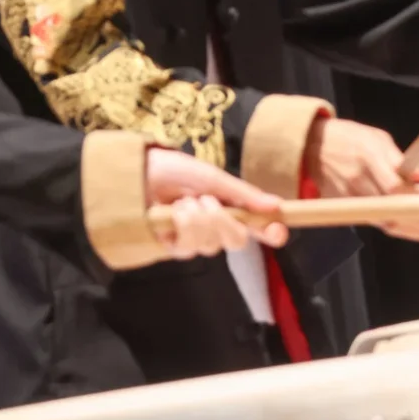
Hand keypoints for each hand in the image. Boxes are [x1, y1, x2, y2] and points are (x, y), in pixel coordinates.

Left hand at [145, 148, 288, 256]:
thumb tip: (276, 206)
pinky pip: (190, 247)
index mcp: (232, 209)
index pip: (259, 228)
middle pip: (237, 241)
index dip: (271, 232)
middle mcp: (217, 228)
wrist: (141, 172)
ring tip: (184, 201)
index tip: (277, 230)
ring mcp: (196, 240)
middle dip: (224, 221)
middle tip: (209, 201)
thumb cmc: (177, 171)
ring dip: (198, 218)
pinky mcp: (174, 248)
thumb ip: (243, 194)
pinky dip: (184, 225)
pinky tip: (174, 211)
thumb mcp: (213, 178)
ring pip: (212, 245)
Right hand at [304, 117, 418, 242]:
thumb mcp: (376, 138)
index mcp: (367, 158)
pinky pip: (374, 222)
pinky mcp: (344, 208)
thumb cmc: (347, 138)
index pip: (393, 187)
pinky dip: (397, 228)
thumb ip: (399, 159)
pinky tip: (414, 230)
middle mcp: (357, 181)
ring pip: (384, 222)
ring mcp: (349, 198)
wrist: (310, 147)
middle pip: (392, 209)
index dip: (413, 197)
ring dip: (413, 229)